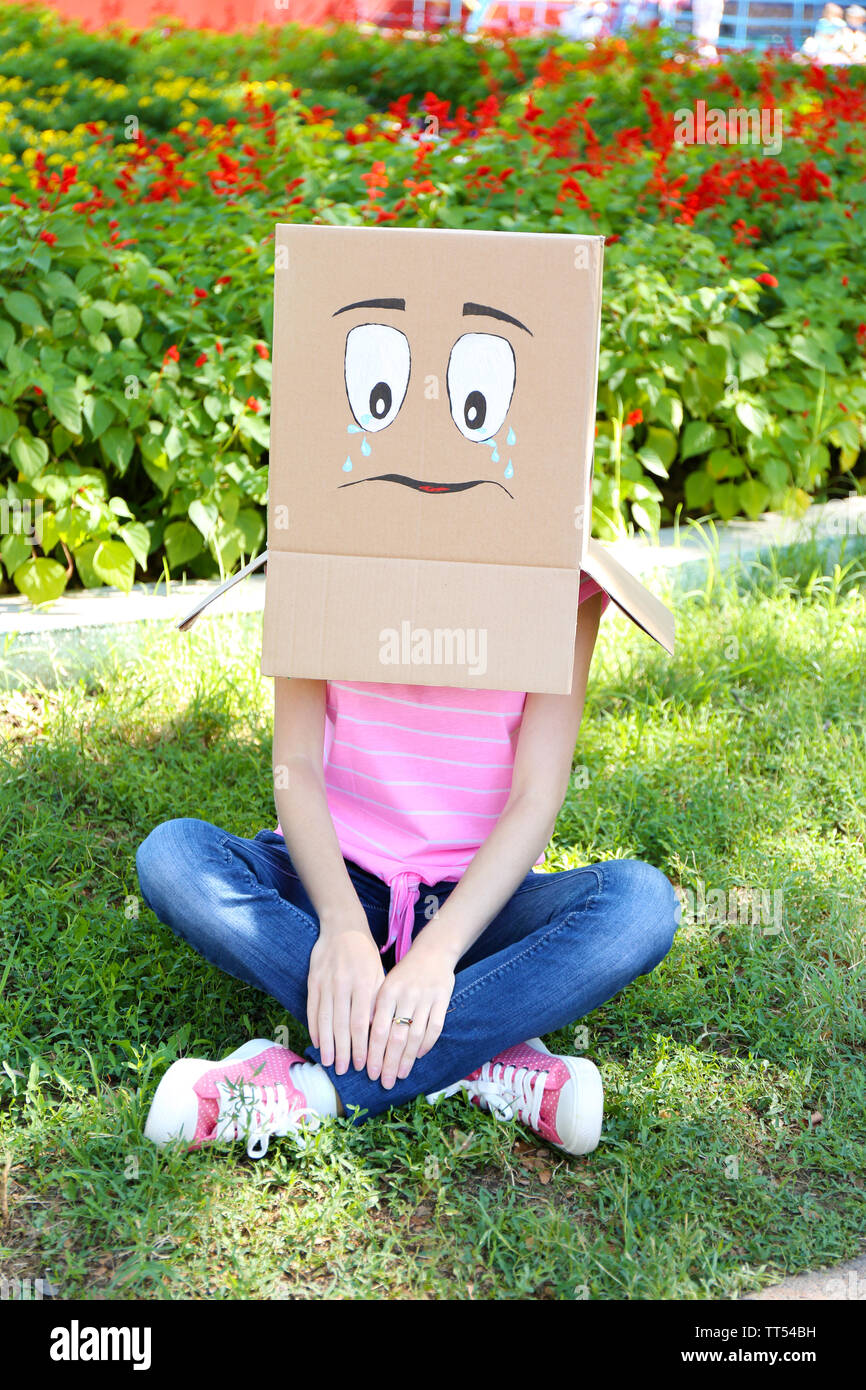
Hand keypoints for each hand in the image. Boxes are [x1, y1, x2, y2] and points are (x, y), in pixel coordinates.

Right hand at [307, 924, 385, 1074]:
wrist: (343, 927)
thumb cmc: (366, 955)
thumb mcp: (380, 974)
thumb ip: (378, 1002)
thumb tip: (377, 1032)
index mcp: (364, 984)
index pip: (361, 1023)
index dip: (361, 1046)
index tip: (363, 1065)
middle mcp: (344, 985)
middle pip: (342, 1026)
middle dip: (343, 1051)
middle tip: (344, 1071)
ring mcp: (326, 983)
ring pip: (325, 1020)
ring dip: (327, 1044)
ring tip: (328, 1062)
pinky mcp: (313, 981)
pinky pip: (312, 1009)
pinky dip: (314, 1027)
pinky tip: (317, 1042)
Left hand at [366, 940, 455, 1088]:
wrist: (433, 951)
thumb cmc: (404, 973)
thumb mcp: (385, 984)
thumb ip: (376, 1009)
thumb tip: (364, 1041)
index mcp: (387, 992)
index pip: (378, 1029)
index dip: (373, 1053)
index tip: (369, 1072)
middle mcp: (406, 996)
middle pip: (396, 1037)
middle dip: (389, 1063)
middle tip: (385, 1082)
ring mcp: (425, 998)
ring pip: (415, 1036)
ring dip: (407, 1059)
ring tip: (401, 1075)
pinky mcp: (442, 1000)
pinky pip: (434, 1028)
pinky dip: (426, 1044)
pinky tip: (418, 1056)